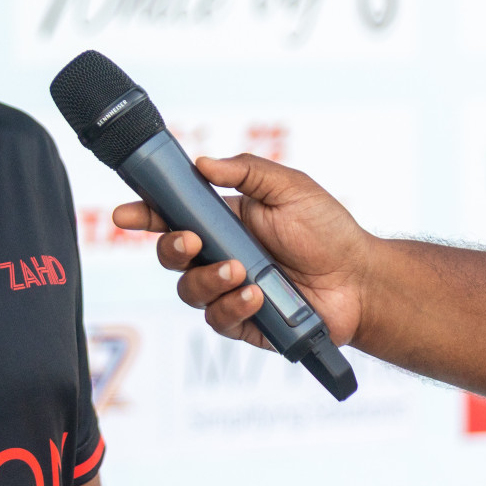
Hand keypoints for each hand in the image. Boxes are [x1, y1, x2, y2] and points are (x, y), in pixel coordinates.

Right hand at [110, 153, 374, 350]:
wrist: (362, 281)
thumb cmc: (328, 232)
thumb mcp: (289, 187)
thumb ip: (246, 170)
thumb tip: (202, 163)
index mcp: (222, 222)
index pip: (171, 216)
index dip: (144, 215)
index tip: (124, 214)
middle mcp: (219, 256)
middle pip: (170, 256)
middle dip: (171, 249)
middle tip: (193, 242)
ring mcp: (229, 291)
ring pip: (189, 291)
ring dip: (209, 280)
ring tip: (242, 271)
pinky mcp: (244, 323)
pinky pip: (218, 319)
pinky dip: (233, 306)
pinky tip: (256, 295)